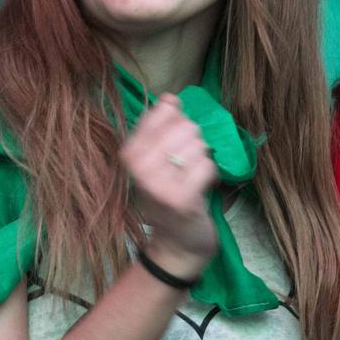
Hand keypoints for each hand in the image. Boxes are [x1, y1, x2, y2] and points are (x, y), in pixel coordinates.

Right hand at [120, 94, 217, 279]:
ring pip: (199, 145)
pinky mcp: (181, 198)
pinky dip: (210, 175)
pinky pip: (207, 166)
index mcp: (130, 151)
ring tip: (190, 178)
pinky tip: (200, 188)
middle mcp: (139, 166)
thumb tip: (171, 98)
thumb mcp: (154, 158)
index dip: (179, 122)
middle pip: (186, 126)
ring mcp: (159, 183)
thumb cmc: (167, 194)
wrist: (176, 241)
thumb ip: (161, 127)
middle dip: (193, 143)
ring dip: (202, 160)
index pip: (165, 110)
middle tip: (184, 166)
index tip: (174, 144)